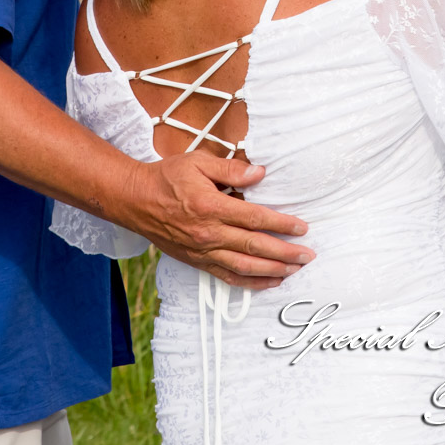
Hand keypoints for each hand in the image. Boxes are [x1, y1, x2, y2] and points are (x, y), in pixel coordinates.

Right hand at [117, 154, 314, 289]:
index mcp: (210, 206)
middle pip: (254, 247)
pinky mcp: (197, 261)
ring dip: (273, 271)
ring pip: (244, 267)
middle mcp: (208, 233)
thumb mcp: (198, 162)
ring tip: (295, 270)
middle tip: (308, 255)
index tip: (302, 227)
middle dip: (285, 253)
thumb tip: (260, 173)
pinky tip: (270, 281)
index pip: (254, 218)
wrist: (135, 200)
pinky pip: (228, 277)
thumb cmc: (167, 177)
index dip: (281, 224)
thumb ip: (230, 169)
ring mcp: (202, 251)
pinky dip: (251, 282)